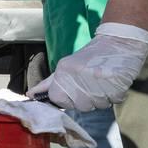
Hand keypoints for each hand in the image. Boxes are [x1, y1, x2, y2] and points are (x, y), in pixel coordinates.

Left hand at [29, 23, 147, 111]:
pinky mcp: (116, 83)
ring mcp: (98, 79)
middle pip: (81, 106)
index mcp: (63, 70)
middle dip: (88, 100)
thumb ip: (49, 83)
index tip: (75, 92)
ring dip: (103, 97)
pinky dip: (116, 94)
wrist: (118, 40)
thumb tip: (30, 95)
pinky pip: (114, 100)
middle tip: (93, 84)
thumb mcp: (66, 66)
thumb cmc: (90, 57)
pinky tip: (113, 80)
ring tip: (103, 81)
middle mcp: (78, 74)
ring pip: (99, 106)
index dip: (68, 99)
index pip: (58, 99)